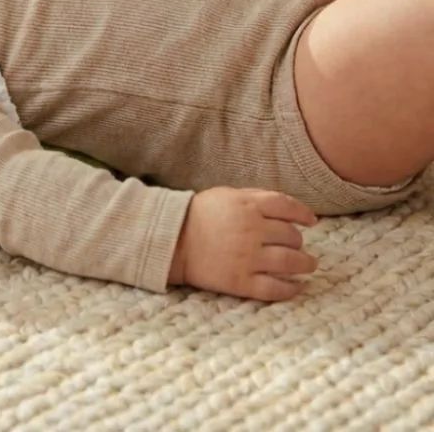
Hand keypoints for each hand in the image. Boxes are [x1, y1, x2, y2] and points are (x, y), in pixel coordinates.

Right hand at [168, 186, 317, 300]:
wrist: (172, 240)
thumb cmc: (200, 215)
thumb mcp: (227, 195)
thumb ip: (256, 198)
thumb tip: (290, 209)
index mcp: (247, 206)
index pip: (288, 207)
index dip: (304, 214)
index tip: (311, 221)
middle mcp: (251, 231)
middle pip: (291, 236)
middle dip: (298, 241)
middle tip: (297, 244)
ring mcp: (247, 258)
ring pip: (291, 262)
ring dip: (305, 264)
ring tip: (308, 265)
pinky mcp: (241, 281)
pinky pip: (276, 289)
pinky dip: (291, 289)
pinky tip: (296, 287)